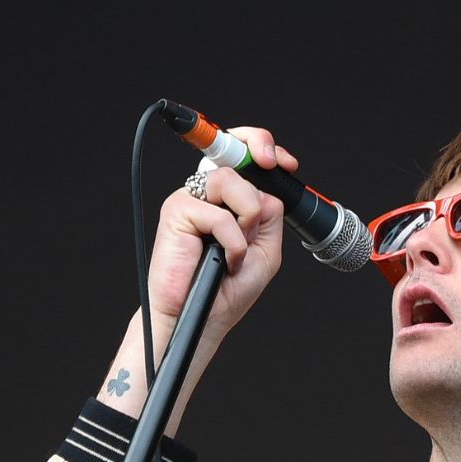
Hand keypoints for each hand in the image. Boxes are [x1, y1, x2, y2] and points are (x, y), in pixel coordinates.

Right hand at [145, 127, 300, 342]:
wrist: (204, 315)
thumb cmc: (228, 288)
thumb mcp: (265, 250)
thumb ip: (269, 216)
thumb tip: (265, 191)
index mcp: (228, 200)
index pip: (240, 155)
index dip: (259, 146)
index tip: (283, 162)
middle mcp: (208, 195)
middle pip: (238, 163)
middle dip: (256, 190)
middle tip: (256, 221)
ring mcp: (192, 200)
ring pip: (230, 182)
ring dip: (246, 220)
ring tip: (236, 250)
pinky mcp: (177, 211)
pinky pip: (219, 214)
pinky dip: (232, 243)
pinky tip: (223, 260)